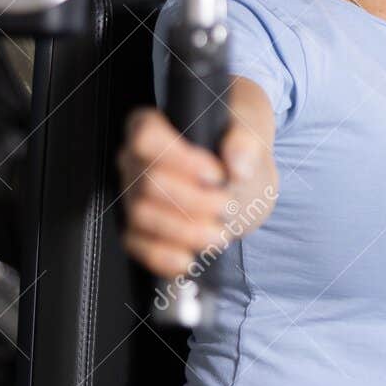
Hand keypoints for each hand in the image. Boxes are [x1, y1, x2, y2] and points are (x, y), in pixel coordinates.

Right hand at [117, 107, 276, 278]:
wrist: (243, 174)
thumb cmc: (238, 141)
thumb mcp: (250, 128)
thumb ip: (245, 140)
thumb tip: (238, 163)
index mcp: (155, 125)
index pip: (146, 137)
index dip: (182, 160)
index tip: (217, 174)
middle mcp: (136, 161)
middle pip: (148, 185)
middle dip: (194, 202)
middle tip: (227, 205)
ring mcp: (134, 196)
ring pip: (142, 217)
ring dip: (186, 232)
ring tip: (220, 234)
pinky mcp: (140, 227)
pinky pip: (137, 246)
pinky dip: (163, 258)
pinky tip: (190, 260)